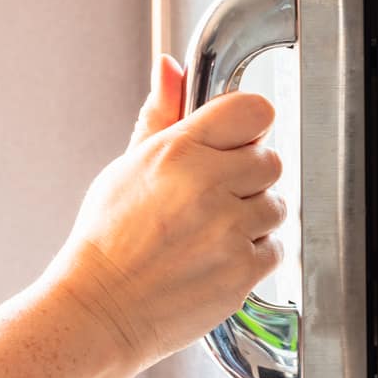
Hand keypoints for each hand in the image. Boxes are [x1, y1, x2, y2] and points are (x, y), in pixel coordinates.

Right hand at [47, 54, 284, 368]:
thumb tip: (171, 67)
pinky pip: (277, 248)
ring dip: (254, 219)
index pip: (254, 111)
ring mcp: (228, 228)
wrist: (100, 310)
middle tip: (214, 200)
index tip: (238, 144)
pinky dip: (256, 255)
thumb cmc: (108, 241)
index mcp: (178, 151)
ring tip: (211, 234)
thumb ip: (161, 114)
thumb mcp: (127, 166)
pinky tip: (218, 258)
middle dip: (248, 179)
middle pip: (271, 160)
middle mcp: (206, 185)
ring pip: (277, 205)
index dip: (249, 128)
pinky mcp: (243, 269)